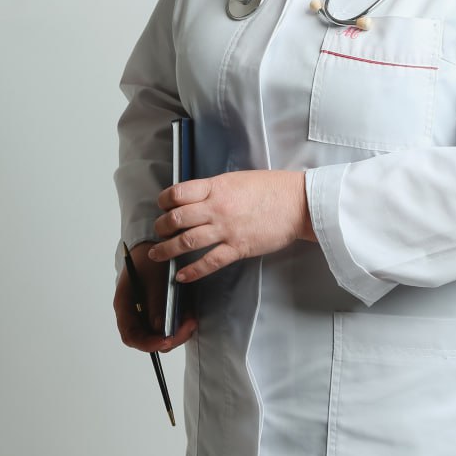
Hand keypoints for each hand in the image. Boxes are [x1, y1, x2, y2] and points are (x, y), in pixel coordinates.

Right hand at [113, 240, 197, 352]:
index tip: (166, 341)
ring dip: (178, 331)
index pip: (132, 336)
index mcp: (125, 307)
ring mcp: (148, 314)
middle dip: (169, 338)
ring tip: (192, 320)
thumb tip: (160, 329)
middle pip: (148, 339)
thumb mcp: (154, 278)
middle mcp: (135, 315)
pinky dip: (181, 323)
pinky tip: (190, 315)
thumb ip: (156, 304)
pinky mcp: (160, 311)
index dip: (148, 344)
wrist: (154, 247)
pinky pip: (170, 324)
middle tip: (188, 327)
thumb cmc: (149, 260)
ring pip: (161, 334)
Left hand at [148, 170, 314, 282]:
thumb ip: (216, 189)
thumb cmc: (272, 188)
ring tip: (158, 255)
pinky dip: (192, 271)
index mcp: (216, 187)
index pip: (178, 193)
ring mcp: (226, 229)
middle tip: (158, 233)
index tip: (162, 207)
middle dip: (161, 227)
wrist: (298, 203)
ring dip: (168, 250)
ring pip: (187, 242)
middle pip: (176, 219)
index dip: (164, 201)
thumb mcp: (238, 180)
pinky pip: (209, 262)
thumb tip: (198, 198)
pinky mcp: (238, 248)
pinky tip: (182, 276)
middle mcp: (216, 208)